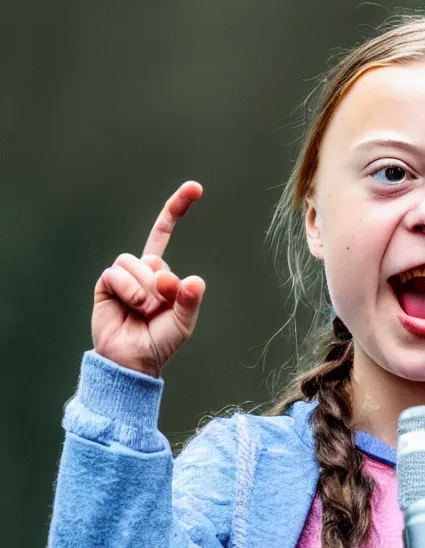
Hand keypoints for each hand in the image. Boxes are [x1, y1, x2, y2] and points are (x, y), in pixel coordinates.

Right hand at [92, 181, 205, 376]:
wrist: (132, 360)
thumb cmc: (159, 341)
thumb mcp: (183, 323)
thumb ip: (189, 301)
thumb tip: (193, 280)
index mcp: (160, 273)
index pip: (162, 233)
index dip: (175, 208)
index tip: (195, 187)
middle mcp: (141, 270)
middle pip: (154, 258)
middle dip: (162, 285)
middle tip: (159, 309)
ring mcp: (122, 276)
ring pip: (136, 264)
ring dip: (144, 290)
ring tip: (143, 311)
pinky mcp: (105, 284)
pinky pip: (118, 273)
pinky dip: (128, 290)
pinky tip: (130, 306)